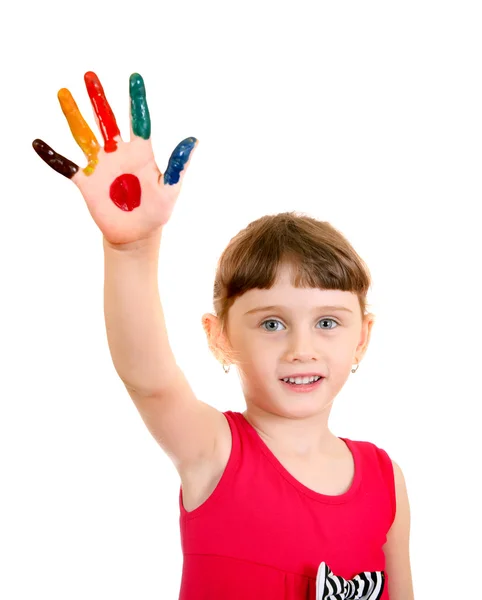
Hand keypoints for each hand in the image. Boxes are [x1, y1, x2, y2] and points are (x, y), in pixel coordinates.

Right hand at [33, 72, 197, 245]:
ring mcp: (101, 166)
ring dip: (73, 115)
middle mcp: (118, 153)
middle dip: (98, 98)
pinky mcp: (86, 181)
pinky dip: (51, 156)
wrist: (137, 234)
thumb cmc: (157, 212)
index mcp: (141, 152)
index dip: (137, 99)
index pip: (138, 120)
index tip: (135, 77)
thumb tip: (194, 140)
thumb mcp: (170, 189)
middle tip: (90, 75)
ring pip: (84, 134)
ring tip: (64, 93)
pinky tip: (38, 143)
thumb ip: (178, 165)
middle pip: (106, 120)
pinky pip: (65, 165)